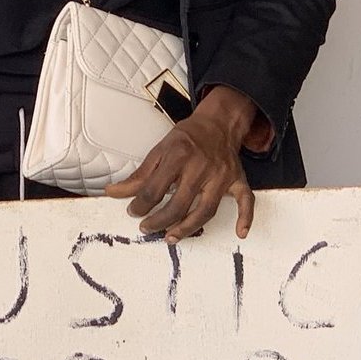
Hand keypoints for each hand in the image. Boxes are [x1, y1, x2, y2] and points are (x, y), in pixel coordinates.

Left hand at [106, 89, 259, 241]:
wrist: (217, 123)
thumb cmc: (187, 138)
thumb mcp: (159, 150)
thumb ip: (139, 175)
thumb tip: (114, 192)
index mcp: (179, 155)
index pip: (155, 188)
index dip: (140, 204)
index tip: (134, 212)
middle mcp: (201, 166)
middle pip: (179, 204)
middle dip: (160, 221)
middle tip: (147, 227)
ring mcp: (222, 175)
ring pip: (206, 209)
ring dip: (188, 227)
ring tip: (171, 237)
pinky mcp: (237, 179)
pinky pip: (246, 200)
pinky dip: (246, 217)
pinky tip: (241, 232)